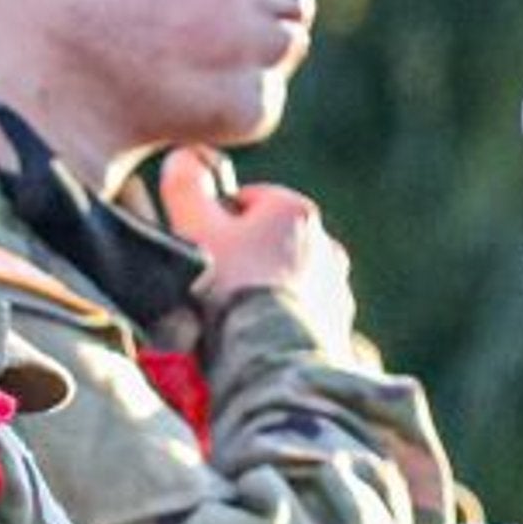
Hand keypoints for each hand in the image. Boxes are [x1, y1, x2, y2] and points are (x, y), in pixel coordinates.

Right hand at [154, 156, 354, 345]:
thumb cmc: (229, 292)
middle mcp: (326, 245)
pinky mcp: (337, 330)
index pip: (244, 201)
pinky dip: (277, 325)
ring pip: (282, 282)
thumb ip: (184, 184)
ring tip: (230, 324)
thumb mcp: (193, 228)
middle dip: (238, 261)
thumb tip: (185, 157)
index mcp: (295, 211)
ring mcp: (335, 291)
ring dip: (259, 294)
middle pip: (265, 243)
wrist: (271, 366)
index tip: (195, 252)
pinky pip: (297, 319)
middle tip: (207, 293)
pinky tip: (254, 344)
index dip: (210, 224)